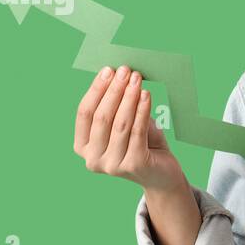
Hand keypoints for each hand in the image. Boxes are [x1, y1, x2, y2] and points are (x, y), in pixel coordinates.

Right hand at [74, 65, 185, 192]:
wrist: (162, 174)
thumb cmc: (141, 144)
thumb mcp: (123, 124)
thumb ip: (115, 106)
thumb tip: (116, 73)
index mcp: (83, 147)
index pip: (84, 113)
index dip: (96, 90)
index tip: (108, 70)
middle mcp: (92, 159)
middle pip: (101, 117)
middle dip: (114, 90)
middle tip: (125, 70)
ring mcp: (112, 165)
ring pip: (119, 123)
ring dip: (129, 97)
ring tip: (137, 79)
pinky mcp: (133, 165)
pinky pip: (137, 131)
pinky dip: (142, 110)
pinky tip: (146, 95)